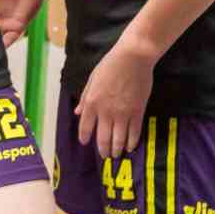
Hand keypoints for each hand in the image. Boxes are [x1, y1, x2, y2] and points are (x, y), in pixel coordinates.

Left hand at [77, 41, 155, 158]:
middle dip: (103, 150)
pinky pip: (134, 133)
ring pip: (119, 140)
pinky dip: (132, 143)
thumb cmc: (111, 64)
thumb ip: (85, 97)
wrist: (133, 57)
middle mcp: (105, 111)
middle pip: (103, 139)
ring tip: (117, 154)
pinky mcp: (137, 112)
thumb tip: (77, 112)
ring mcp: (122, 114)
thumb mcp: (92, 79)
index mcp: (92, 102)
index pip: (85, 127)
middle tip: (105, 155)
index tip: (85, 142)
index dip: (84, 138)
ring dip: (117, 150)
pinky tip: (130, 147)